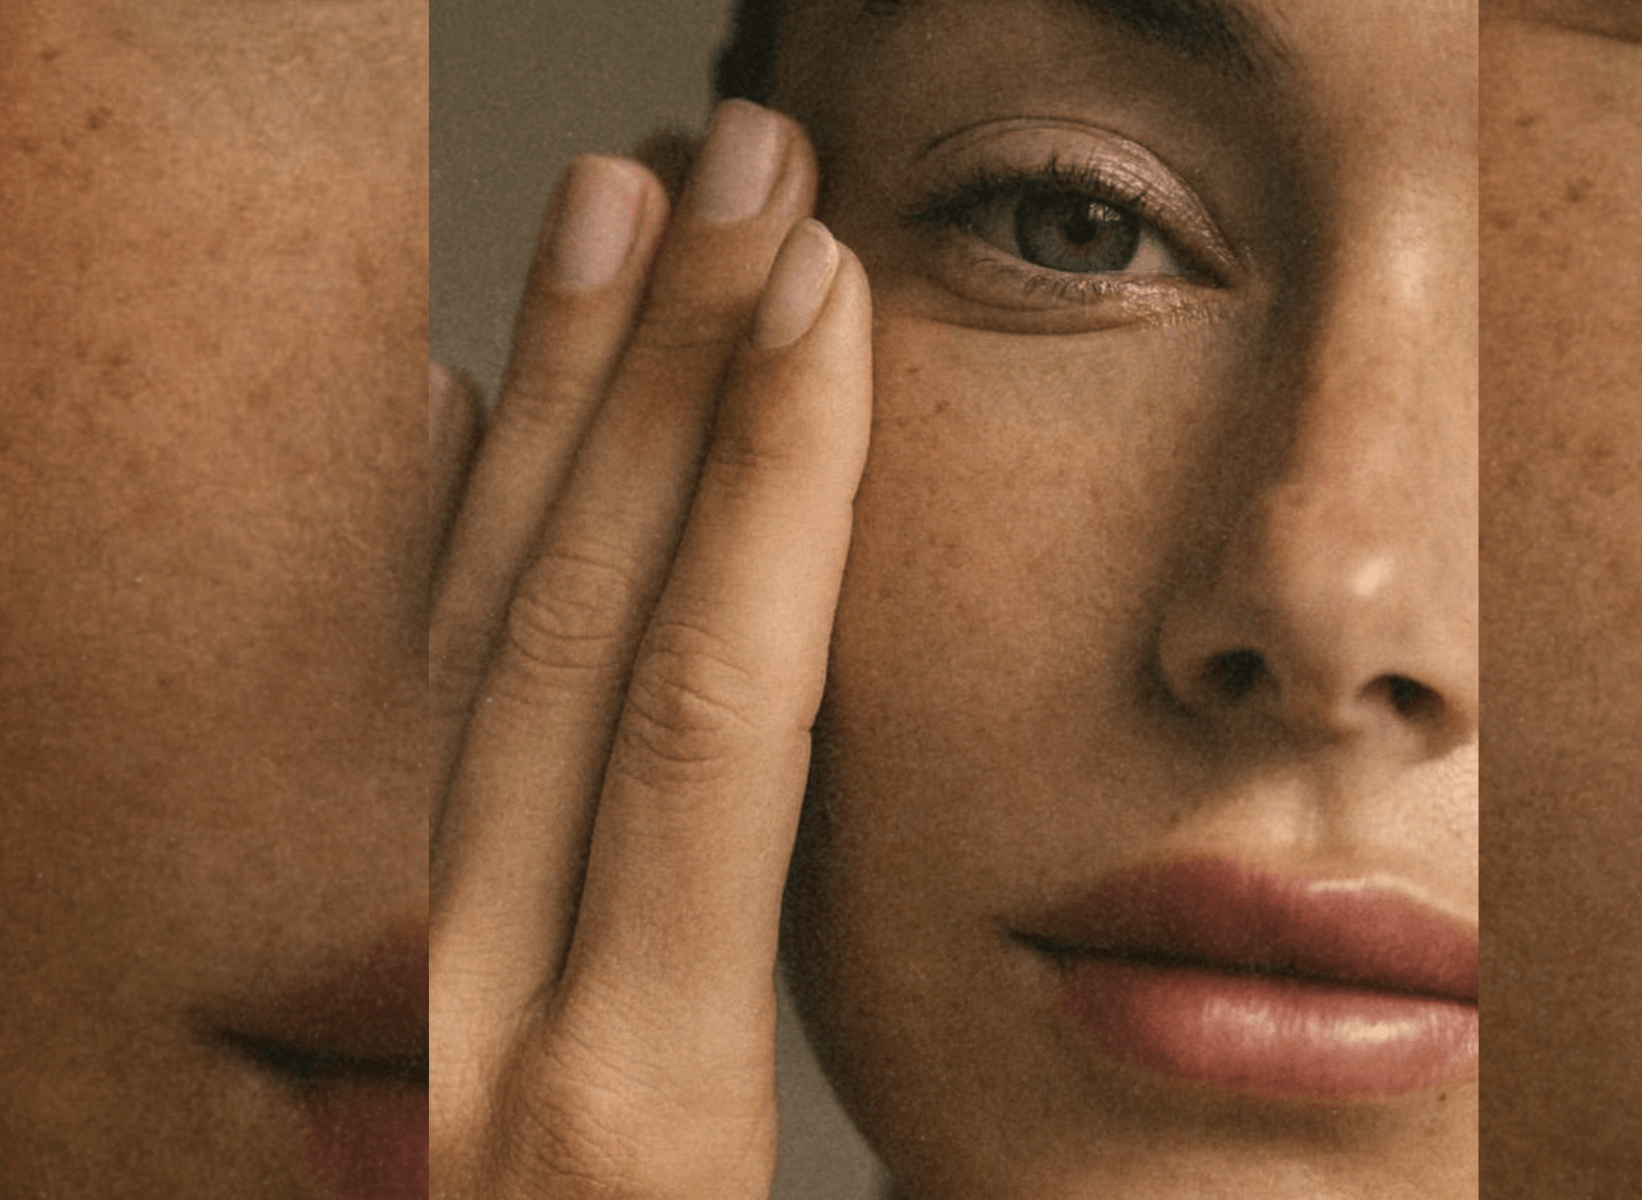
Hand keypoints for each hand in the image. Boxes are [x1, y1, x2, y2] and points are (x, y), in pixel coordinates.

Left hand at [427, 101, 871, 1199]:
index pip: (701, 730)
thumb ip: (795, 1129)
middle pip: (570, 638)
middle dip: (664, 376)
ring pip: (461, 644)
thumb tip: (914, 883)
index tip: (823, 295)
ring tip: (611, 202)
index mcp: (623, 1118)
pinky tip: (470, 399)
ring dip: (553, 400)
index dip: (766, 495)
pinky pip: (385, 714)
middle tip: (734, 164)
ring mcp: (416, 984)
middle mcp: (483, 1018)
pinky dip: (429, 534)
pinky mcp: (396, 977)